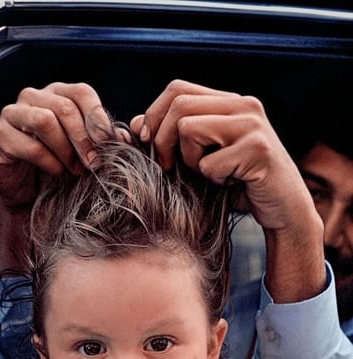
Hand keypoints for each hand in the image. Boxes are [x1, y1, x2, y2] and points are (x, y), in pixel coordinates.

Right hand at [0, 82, 112, 271]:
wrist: (31, 197)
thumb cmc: (62, 169)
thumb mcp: (88, 154)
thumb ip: (105, 141)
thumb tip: (125, 137)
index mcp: (57, 94)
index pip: (82, 92)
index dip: (98, 118)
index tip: (110, 145)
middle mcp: (33, 97)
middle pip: (64, 107)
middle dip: (84, 139)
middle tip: (94, 164)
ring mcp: (13, 114)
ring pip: (45, 120)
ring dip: (65, 150)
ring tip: (73, 170)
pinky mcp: (0, 136)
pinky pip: (30, 144)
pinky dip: (49, 163)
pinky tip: (56, 173)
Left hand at [131, 79, 313, 230]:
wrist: (284, 210)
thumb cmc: (240, 186)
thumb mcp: (201, 159)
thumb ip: (173, 139)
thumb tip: (135, 125)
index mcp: (230, 102)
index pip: (177, 89)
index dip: (154, 114)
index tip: (146, 142)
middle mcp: (244, 106)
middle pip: (179, 105)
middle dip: (161, 140)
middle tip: (166, 167)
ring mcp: (253, 126)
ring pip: (188, 129)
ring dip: (189, 161)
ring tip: (210, 174)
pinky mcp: (258, 150)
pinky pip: (208, 163)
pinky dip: (212, 180)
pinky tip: (231, 184)